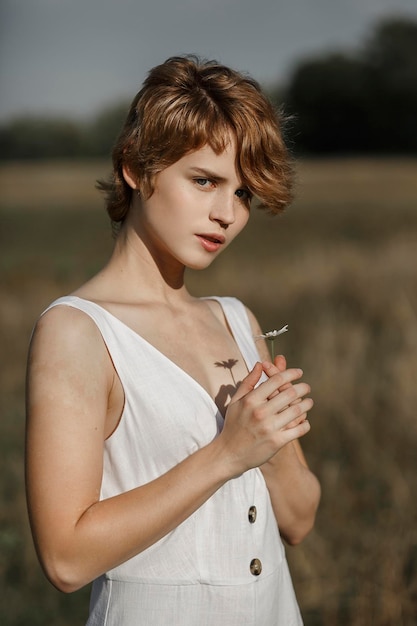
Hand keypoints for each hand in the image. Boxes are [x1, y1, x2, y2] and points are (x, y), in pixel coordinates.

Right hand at [219, 361, 312, 475]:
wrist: (229, 454)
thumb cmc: (233, 425)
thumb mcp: (236, 401)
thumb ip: (248, 382)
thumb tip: (260, 364)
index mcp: (251, 400)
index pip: (276, 380)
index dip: (291, 373)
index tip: (299, 372)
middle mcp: (261, 412)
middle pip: (290, 393)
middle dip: (303, 388)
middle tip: (307, 387)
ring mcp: (270, 427)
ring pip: (297, 411)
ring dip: (307, 404)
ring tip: (309, 402)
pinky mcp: (277, 442)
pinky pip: (299, 429)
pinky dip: (305, 423)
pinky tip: (305, 420)